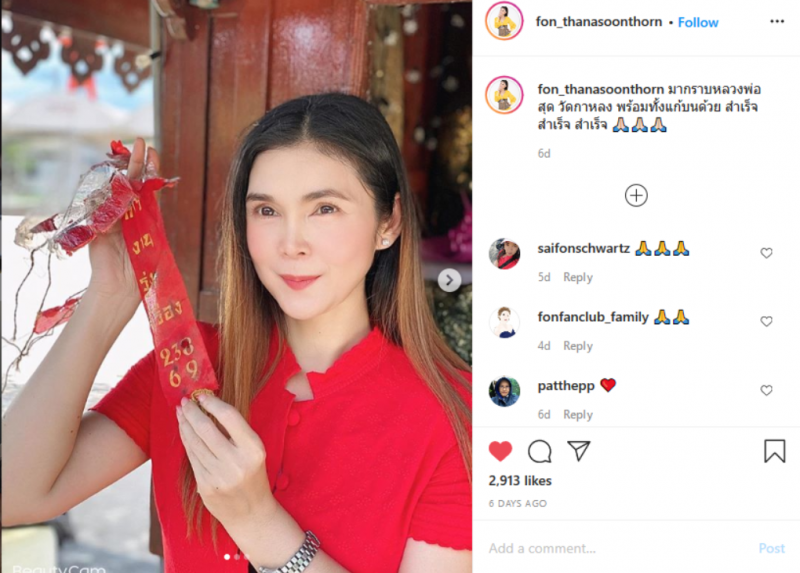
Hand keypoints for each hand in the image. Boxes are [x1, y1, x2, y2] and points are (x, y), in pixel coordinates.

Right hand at [87, 137, 159, 303]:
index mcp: (146, 216)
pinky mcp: (94, 225)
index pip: (148, 187)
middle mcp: (128, 213)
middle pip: (130, 182)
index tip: (153, 152)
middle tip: (140, 143)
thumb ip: (150, 214)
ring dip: (118, 172)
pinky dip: (100, 196)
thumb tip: (150, 188)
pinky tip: (105, 188)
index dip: (150, 169)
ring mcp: (110, 217)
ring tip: (125, 155)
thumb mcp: (152, 238)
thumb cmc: (143, 268)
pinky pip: (95, 205)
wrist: (121, 289)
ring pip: (112, 189)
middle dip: (135, 162)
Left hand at [176, 394, 276, 528]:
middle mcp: (236, 462)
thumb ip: (236, 432)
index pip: (230, 417)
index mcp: (254, 449)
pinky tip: (184, 431)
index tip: (201, 395)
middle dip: (192, 412)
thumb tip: (209, 406)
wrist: (251, 512)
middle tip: (184, 401)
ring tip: (181, 412)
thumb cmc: (253, 474)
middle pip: (206, 429)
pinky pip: (191, 457)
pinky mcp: (205, 486)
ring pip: (195, 443)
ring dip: (185, 424)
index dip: (212, 403)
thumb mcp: (254, 451)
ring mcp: (219, 476)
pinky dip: (186, 441)